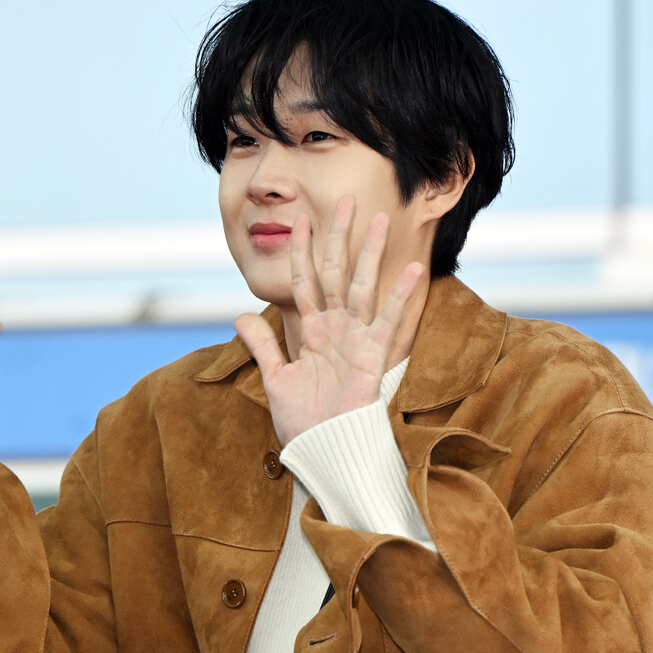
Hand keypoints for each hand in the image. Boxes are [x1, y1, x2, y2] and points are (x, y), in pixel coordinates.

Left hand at [234, 197, 423, 447]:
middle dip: (340, 237)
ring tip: (381, 218)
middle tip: (346, 200)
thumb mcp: (276, 379)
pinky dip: (399, 295)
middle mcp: (336, 329)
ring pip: (362, 286)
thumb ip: (263, 345)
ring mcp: (356, 340)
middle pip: (336, 273)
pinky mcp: (373, 357)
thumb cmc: (303, 422)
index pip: (305, 282)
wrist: (323, 451)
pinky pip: (387, 321)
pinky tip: (412, 267)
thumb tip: (241, 315)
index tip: (299, 221)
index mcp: (312, 332)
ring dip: (371, 253)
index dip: (301, 252)